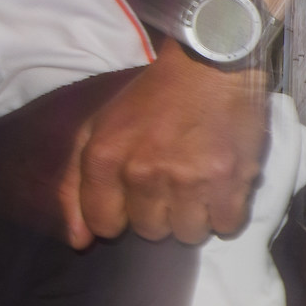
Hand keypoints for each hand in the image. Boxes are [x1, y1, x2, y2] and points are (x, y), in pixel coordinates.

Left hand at [62, 47, 265, 247]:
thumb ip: (76, 183)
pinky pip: (225, 226)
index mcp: (105, 158)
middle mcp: (142, 173)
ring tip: (201, 184)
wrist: (210, 63)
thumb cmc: (154, 96)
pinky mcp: (229, 181)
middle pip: (149, 232)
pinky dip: (226, 213)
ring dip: (195, 215)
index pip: (104, 224)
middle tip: (174, 180)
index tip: (138, 194)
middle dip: (161, 212)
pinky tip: (224, 186)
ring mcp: (188, 180)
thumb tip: (80, 242)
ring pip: (188, 234)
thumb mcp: (99, 127)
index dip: (122, 214)